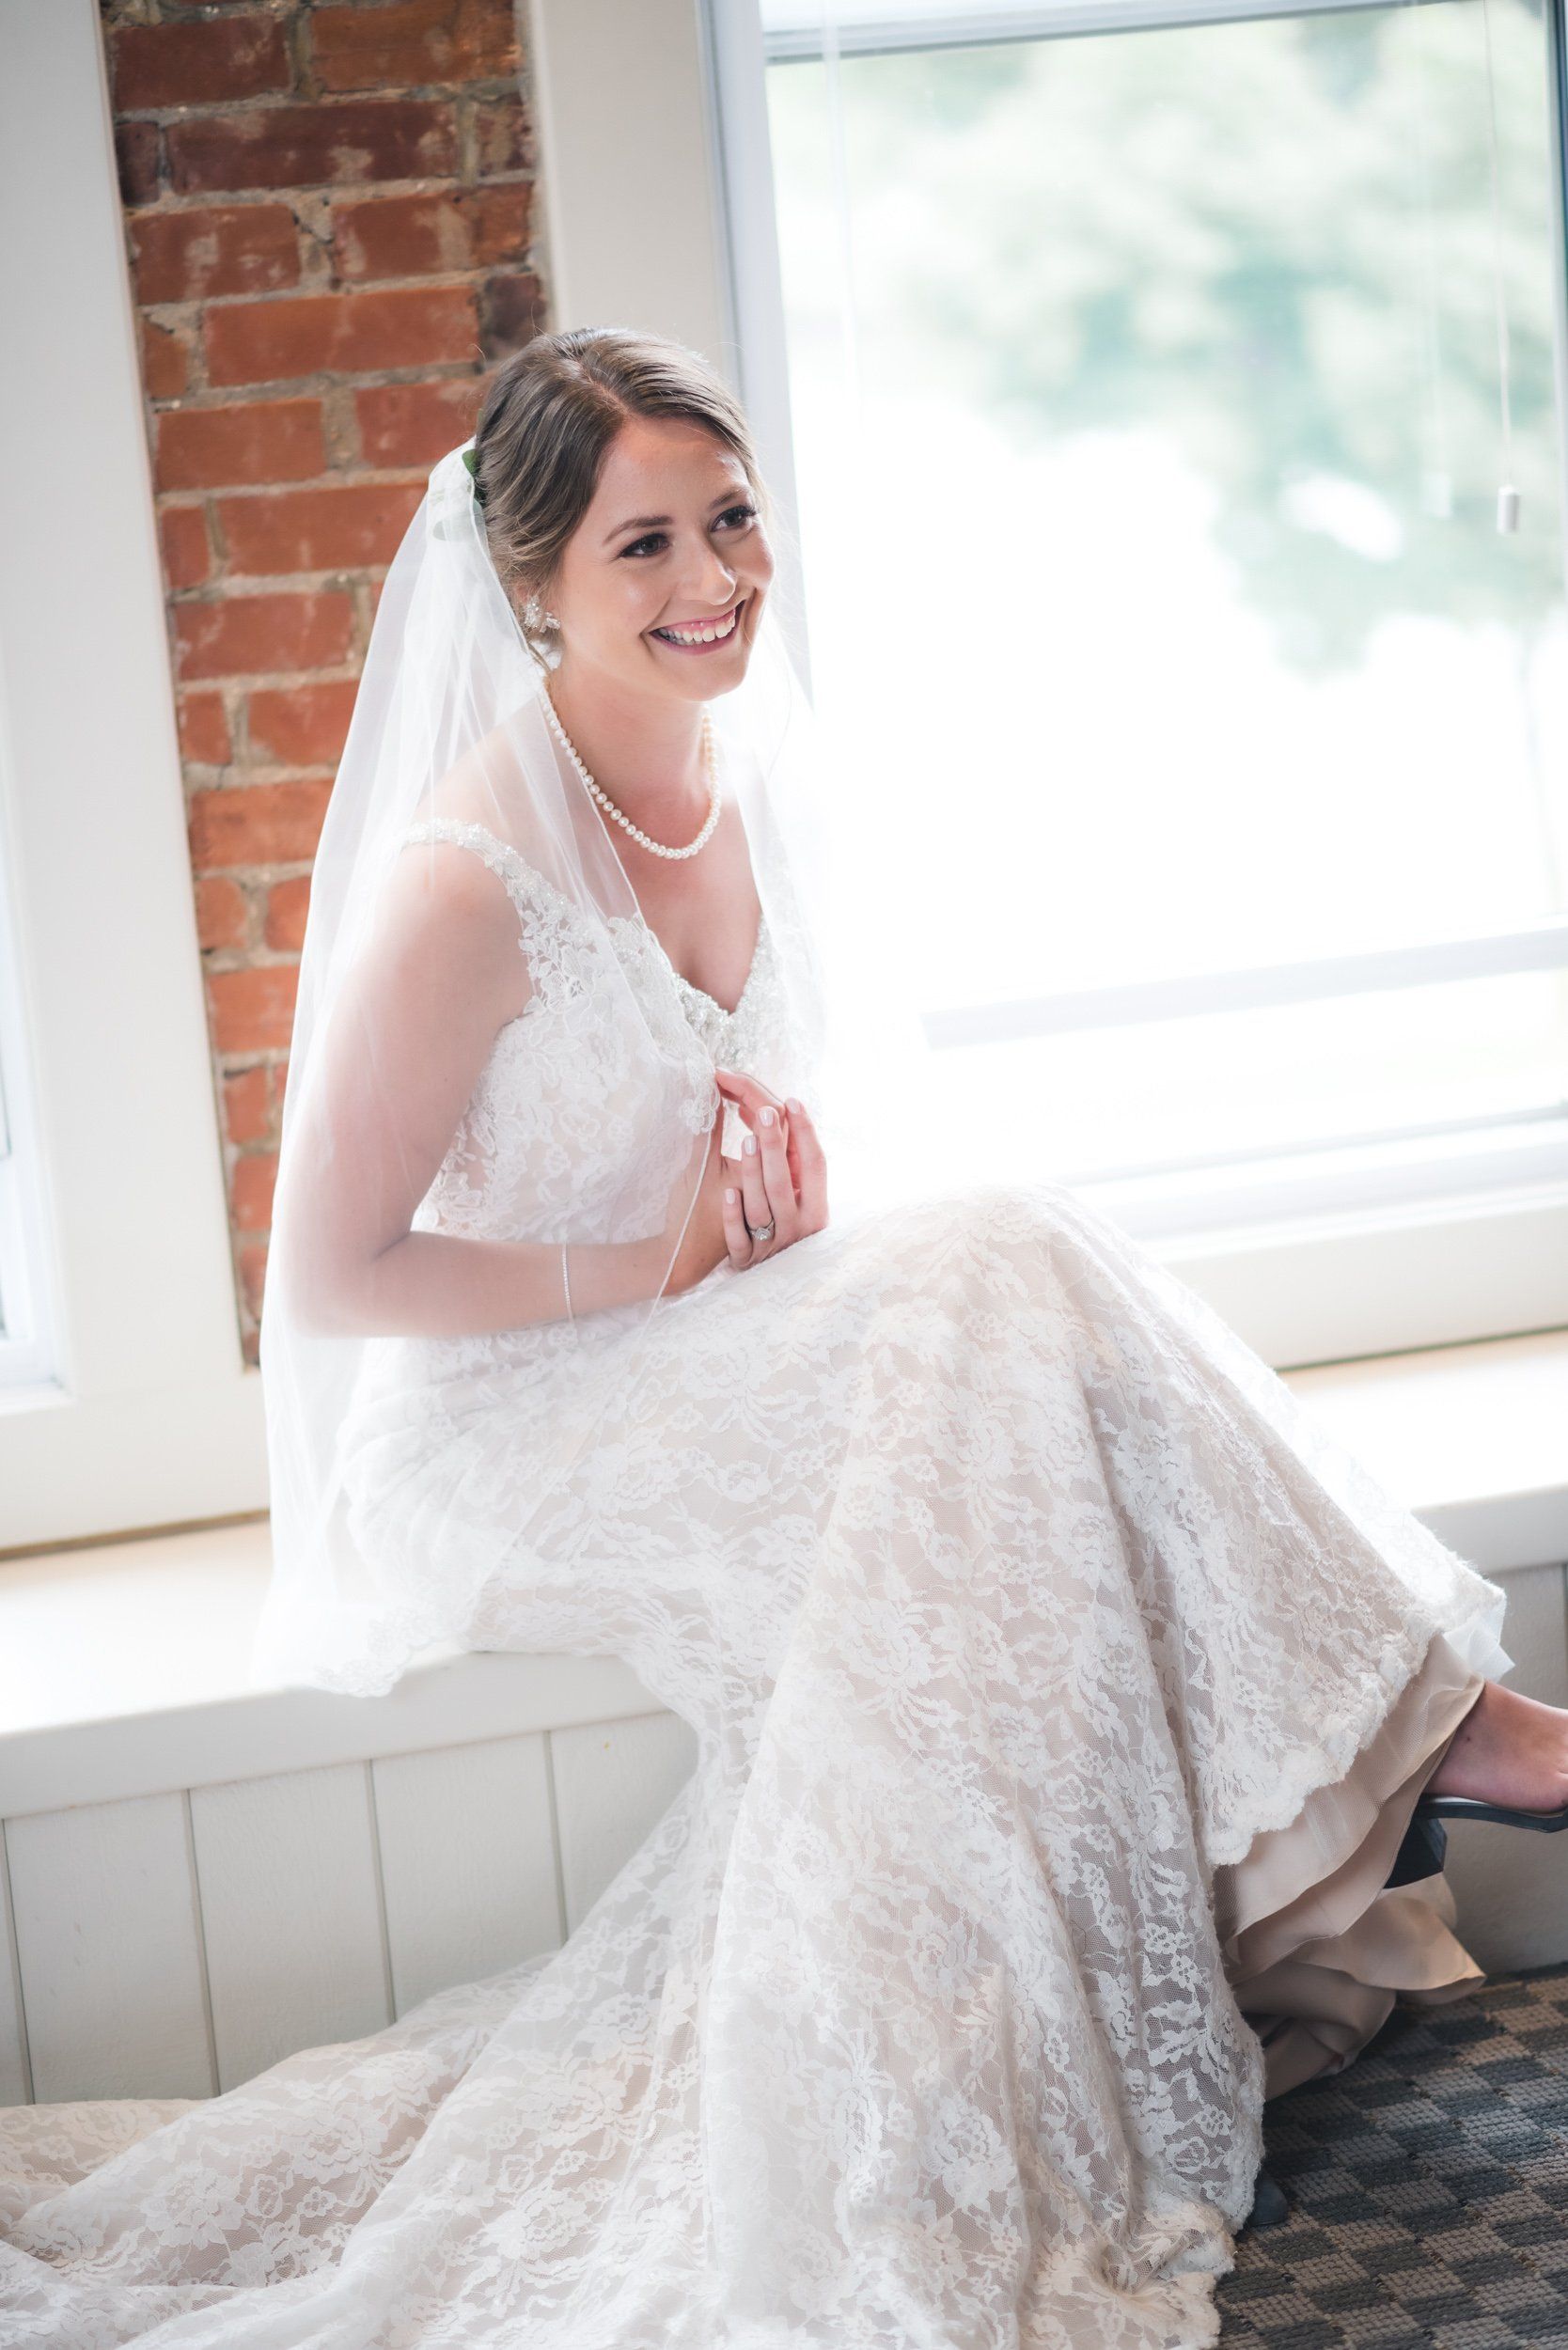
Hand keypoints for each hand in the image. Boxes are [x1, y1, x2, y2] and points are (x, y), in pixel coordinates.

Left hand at [712, 1067, 828, 1271]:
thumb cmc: (769, 1225)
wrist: (747, 1277)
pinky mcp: (745, 1260)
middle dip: (776, 1143)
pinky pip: (740, 1238)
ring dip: (754, 1172)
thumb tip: (766, 1107)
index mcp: (813, 1208)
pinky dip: (734, 1215)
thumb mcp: (786, 1196)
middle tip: (764, 1110)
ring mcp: (771, 1245)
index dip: (807, 1132)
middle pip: (786, 1181)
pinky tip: (728, 1193)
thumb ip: (783, 1161)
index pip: (815, 1165)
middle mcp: (797, 1227)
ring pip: (763, 1208)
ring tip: (745, 1140)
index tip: (792, 1101)